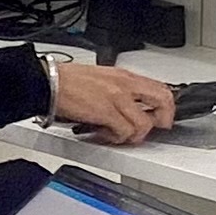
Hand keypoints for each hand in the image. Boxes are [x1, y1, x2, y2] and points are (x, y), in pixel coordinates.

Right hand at [48, 62, 175, 146]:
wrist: (49, 82)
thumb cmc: (68, 80)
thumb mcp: (102, 78)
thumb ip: (119, 90)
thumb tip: (129, 106)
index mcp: (124, 76)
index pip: (160, 88)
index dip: (166, 106)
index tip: (161, 116)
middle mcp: (125, 85)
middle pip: (163, 102)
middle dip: (162, 120)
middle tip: (152, 128)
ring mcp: (117, 98)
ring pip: (144, 124)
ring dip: (132, 135)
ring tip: (118, 134)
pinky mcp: (106, 112)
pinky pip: (124, 132)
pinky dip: (117, 138)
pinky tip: (105, 134)